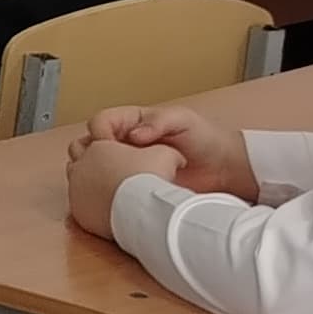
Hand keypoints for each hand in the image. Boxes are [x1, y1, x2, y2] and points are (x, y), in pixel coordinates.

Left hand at [65, 135, 177, 240]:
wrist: (140, 210)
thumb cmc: (151, 179)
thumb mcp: (166, 155)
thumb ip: (162, 150)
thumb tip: (175, 156)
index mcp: (98, 147)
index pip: (92, 139)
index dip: (105, 145)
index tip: (118, 154)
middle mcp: (81, 165)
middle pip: (77, 155)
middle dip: (89, 158)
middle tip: (109, 167)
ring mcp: (76, 189)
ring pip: (76, 180)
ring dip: (88, 181)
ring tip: (109, 187)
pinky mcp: (78, 211)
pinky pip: (80, 204)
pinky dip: (90, 204)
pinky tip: (107, 206)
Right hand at [85, 105, 254, 198]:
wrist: (223, 168)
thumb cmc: (205, 138)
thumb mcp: (182, 120)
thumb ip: (158, 122)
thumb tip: (133, 135)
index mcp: (132, 121)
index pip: (100, 121)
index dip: (99, 133)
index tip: (108, 145)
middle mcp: (125, 142)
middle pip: (89, 143)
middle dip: (91, 153)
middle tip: (106, 165)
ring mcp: (128, 164)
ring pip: (94, 165)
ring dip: (96, 171)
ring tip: (114, 180)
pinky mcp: (133, 185)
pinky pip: (110, 185)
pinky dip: (107, 188)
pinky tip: (120, 193)